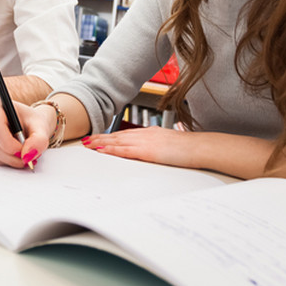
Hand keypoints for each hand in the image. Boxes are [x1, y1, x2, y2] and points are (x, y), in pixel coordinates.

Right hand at [0, 98, 53, 168]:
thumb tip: (27, 155)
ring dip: (12, 159)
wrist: (32, 125)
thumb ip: (39, 140)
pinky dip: (9, 160)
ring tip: (26, 153)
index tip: (23, 151)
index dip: (8, 143)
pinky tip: (18, 153)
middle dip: (13, 155)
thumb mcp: (42, 128)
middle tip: (29, 156)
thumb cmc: (34, 122)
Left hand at [82, 126, 199, 167]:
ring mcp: (145, 142)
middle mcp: (145, 135)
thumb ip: (159, 146)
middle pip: (118, 136)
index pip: (126, 134)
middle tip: (86, 139)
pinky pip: (125, 150)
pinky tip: (102, 150)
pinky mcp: (147, 151)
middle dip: (100, 137)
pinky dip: (112, 149)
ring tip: (88, 144)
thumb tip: (155, 151)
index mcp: (150, 133)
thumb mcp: (170, 145)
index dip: (110, 136)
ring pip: (118, 141)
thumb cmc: (189, 148)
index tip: (99, 137)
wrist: (199, 147)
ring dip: (101, 142)